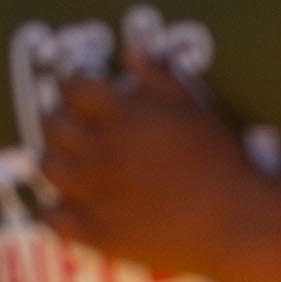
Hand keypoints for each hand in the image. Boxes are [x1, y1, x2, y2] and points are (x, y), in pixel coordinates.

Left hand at [31, 45, 270, 281]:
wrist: (233, 220)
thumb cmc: (220, 157)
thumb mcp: (194, 106)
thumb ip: (158, 77)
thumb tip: (131, 48)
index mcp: (123, 117)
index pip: (74, 89)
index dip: (70, 84)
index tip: (75, 87)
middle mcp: (100, 152)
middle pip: (53, 126)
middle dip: (55, 117)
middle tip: (66, 119)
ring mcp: (94, 194)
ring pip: (48, 168)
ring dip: (52, 157)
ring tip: (65, 158)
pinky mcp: (97, 233)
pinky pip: (53, 220)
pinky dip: (49, 209)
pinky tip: (60, 204)